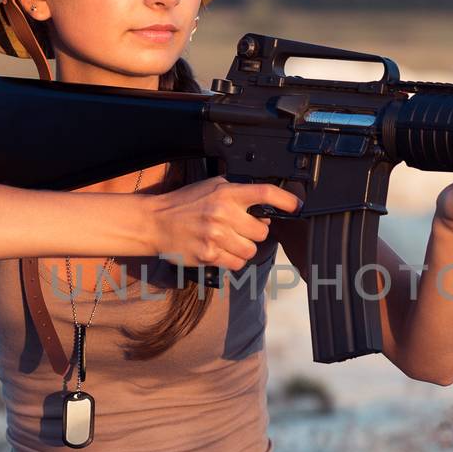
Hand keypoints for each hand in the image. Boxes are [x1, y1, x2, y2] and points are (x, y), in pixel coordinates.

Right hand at [150, 177, 301, 271]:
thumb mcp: (211, 186)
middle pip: (262, 231)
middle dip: (254, 232)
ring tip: (228, 241)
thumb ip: (237, 192)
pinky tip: (220, 251)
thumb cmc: (184, 204)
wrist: (155, 222)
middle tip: (240, 228)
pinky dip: (232, 260)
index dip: (286, 200)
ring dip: (244, 248)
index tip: (297, 206)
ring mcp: (216, 236)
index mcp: (226, 193)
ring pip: (251, 250)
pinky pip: (237, 264)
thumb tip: (265, 205)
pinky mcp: (209, 255)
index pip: (265, 194)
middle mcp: (223, 213)